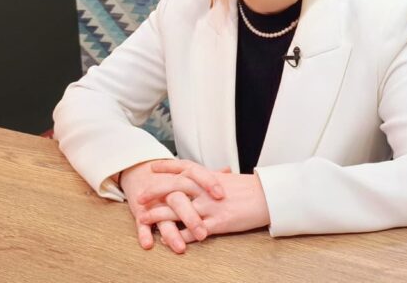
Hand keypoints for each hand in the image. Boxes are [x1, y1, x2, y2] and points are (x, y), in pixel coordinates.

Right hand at [119, 159, 225, 252]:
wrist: (139, 171)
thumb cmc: (170, 177)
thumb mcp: (188, 174)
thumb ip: (209, 175)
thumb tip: (228, 172)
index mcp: (182, 176)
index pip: (196, 174)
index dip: (208, 182)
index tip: (221, 194)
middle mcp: (168, 188)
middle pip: (179, 199)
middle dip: (191, 218)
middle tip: (203, 234)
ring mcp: (154, 200)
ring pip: (161, 215)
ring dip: (171, 232)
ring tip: (180, 247)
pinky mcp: (141, 211)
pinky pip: (141, 223)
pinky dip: (143, 233)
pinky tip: (148, 244)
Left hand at [138, 160, 269, 241]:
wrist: (267, 198)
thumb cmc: (249, 188)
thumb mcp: (228, 178)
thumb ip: (213, 178)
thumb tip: (209, 174)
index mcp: (208, 176)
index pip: (183, 167)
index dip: (166, 167)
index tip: (151, 167)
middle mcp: (205, 189)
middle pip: (174, 187)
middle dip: (155, 191)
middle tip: (140, 196)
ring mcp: (209, 206)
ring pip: (177, 209)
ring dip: (158, 214)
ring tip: (143, 218)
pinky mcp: (216, 223)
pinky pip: (192, 230)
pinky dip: (178, 235)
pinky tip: (166, 239)